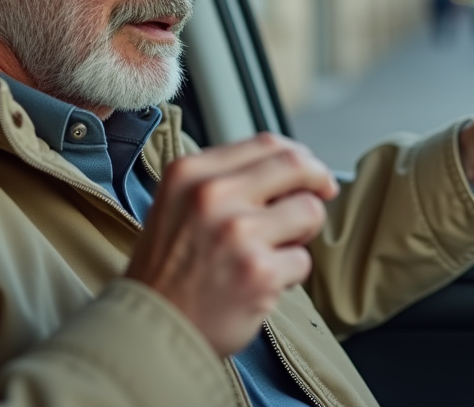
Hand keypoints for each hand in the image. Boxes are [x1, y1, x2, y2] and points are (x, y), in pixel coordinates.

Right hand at [125, 133, 338, 355]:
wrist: (150, 329)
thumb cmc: (169, 270)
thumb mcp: (179, 204)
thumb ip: (225, 179)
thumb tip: (291, 164)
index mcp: (190, 172)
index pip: (265, 143)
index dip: (298, 156)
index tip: (310, 171)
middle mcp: (211, 195)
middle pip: (295, 165)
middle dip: (318, 180)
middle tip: (323, 194)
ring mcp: (236, 233)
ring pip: (308, 212)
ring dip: (301, 234)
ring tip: (273, 252)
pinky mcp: (258, 272)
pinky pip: (302, 260)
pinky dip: (289, 275)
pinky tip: (260, 284)